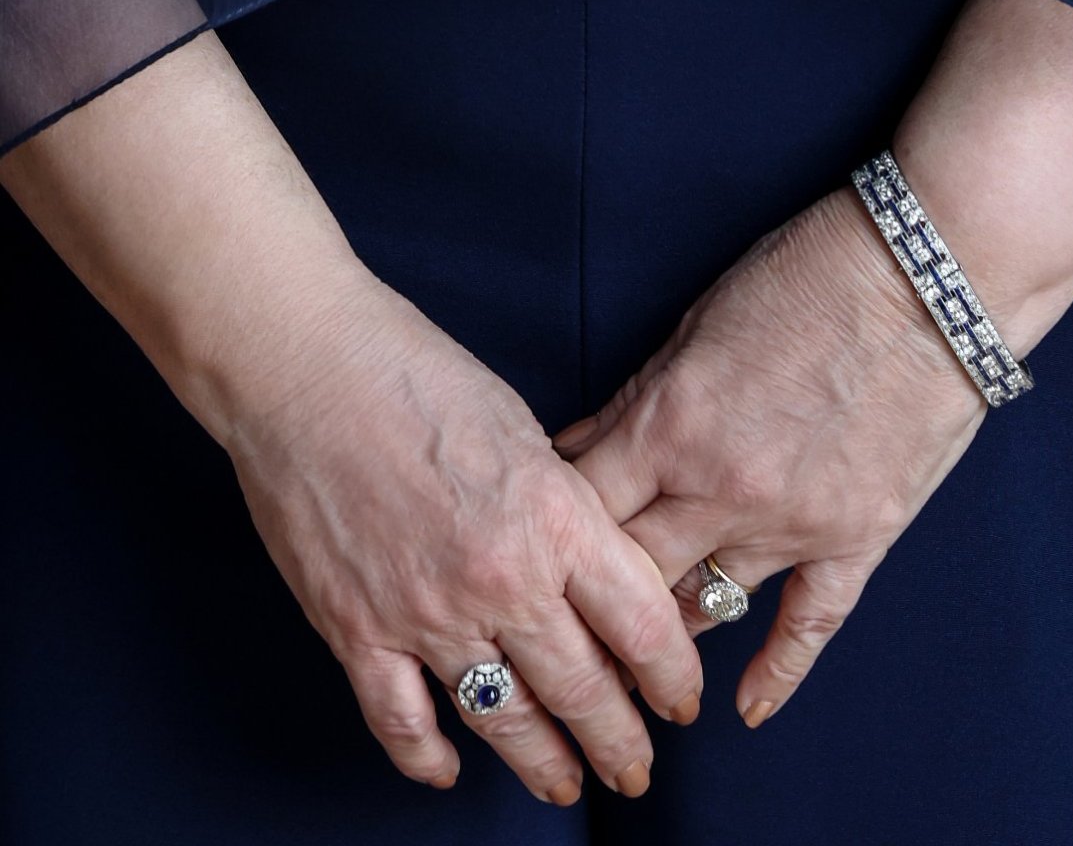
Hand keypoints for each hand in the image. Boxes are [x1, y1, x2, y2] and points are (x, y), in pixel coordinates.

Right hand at [219, 269, 702, 802]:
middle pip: (582, 688)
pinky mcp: (355, 627)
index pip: (642, 626)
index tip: (681, 701)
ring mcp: (425, 612)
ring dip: (542, 763)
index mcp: (556, 520)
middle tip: (636, 770)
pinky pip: (399, 718)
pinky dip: (426, 755)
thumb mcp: (525, 432)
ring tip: (567, 788)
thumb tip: (585, 568)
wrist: (308, 367)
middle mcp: (502, 580)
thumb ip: (561, 508)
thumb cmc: (419, 376)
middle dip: (620, 741)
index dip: (672, 677)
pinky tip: (450, 771)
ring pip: (501, 716)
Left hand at [553, 187, 985, 727]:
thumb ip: (633, 403)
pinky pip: (810, 625)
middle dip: (593, 594)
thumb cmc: (803, 280)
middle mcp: (721, 490)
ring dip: (665, 628)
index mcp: (669, 427)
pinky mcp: (858, 539)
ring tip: (634, 655)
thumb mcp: (695, 327)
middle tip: (569, 616)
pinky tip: (745, 708)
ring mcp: (792, 524)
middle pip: (630, 570)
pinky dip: (778, 673)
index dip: (553, 526)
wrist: (927, 274)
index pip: (583, 506)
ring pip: (704, 604)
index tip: (540, 543)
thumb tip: (576, 450)